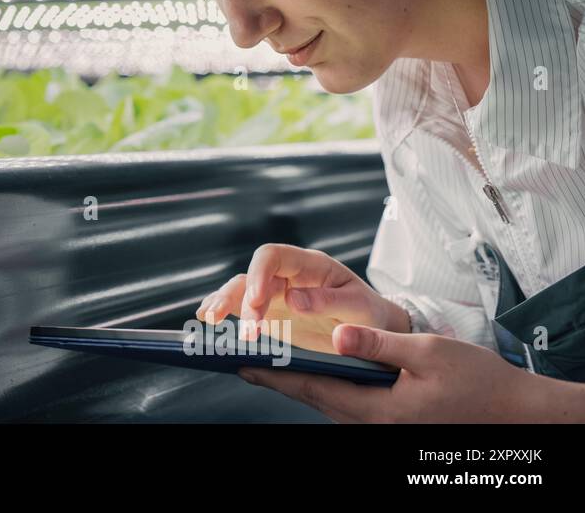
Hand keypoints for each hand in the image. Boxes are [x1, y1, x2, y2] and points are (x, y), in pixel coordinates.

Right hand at [196, 243, 409, 353]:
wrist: (376, 330)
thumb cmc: (371, 315)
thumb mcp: (360, 307)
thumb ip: (328, 301)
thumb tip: (294, 298)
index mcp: (310, 265)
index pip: (272, 256)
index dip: (259, 274)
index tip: (257, 301)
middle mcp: (287, 276)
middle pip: (250, 274)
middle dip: (239, 297)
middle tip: (246, 328)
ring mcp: (276, 294)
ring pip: (240, 290)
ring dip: (224, 303)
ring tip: (211, 320)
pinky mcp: (270, 313)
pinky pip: (240, 307)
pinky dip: (223, 311)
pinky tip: (208, 319)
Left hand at [239, 323, 558, 422]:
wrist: (515, 414)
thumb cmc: (478, 382)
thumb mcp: (430, 353)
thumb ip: (380, 345)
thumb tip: (338, 334)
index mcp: (376, 409)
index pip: (312, 386)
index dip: (273, 372)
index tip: (240, 360)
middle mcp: (369, 422)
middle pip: (310, 394)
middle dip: (274, 375)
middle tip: (237, 357)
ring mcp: (377, 424)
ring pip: (325, 398)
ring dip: (295, 379)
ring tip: (263, 359)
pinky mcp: (386, 420)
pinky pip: (342, 401)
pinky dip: (320, 383)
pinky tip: (309, 368)